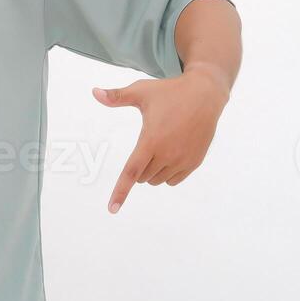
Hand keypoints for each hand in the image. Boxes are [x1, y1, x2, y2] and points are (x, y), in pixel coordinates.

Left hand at [93, 65, 229, 212]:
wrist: (205, 94)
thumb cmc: (170, 92)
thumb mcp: (141, 91)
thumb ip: (116, 97)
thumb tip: (94, 92)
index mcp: (151, 141)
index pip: (131, 173)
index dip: (120, 191)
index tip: (112, 209)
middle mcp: (167, 154)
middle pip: (143, 177)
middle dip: (140, 165)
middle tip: (149, 140)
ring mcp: (182, 160)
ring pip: (157, 180)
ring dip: (153, 170)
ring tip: (161, 144)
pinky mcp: (194, 163)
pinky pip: (173, 180)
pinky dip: (167, 173)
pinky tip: (172, 154)